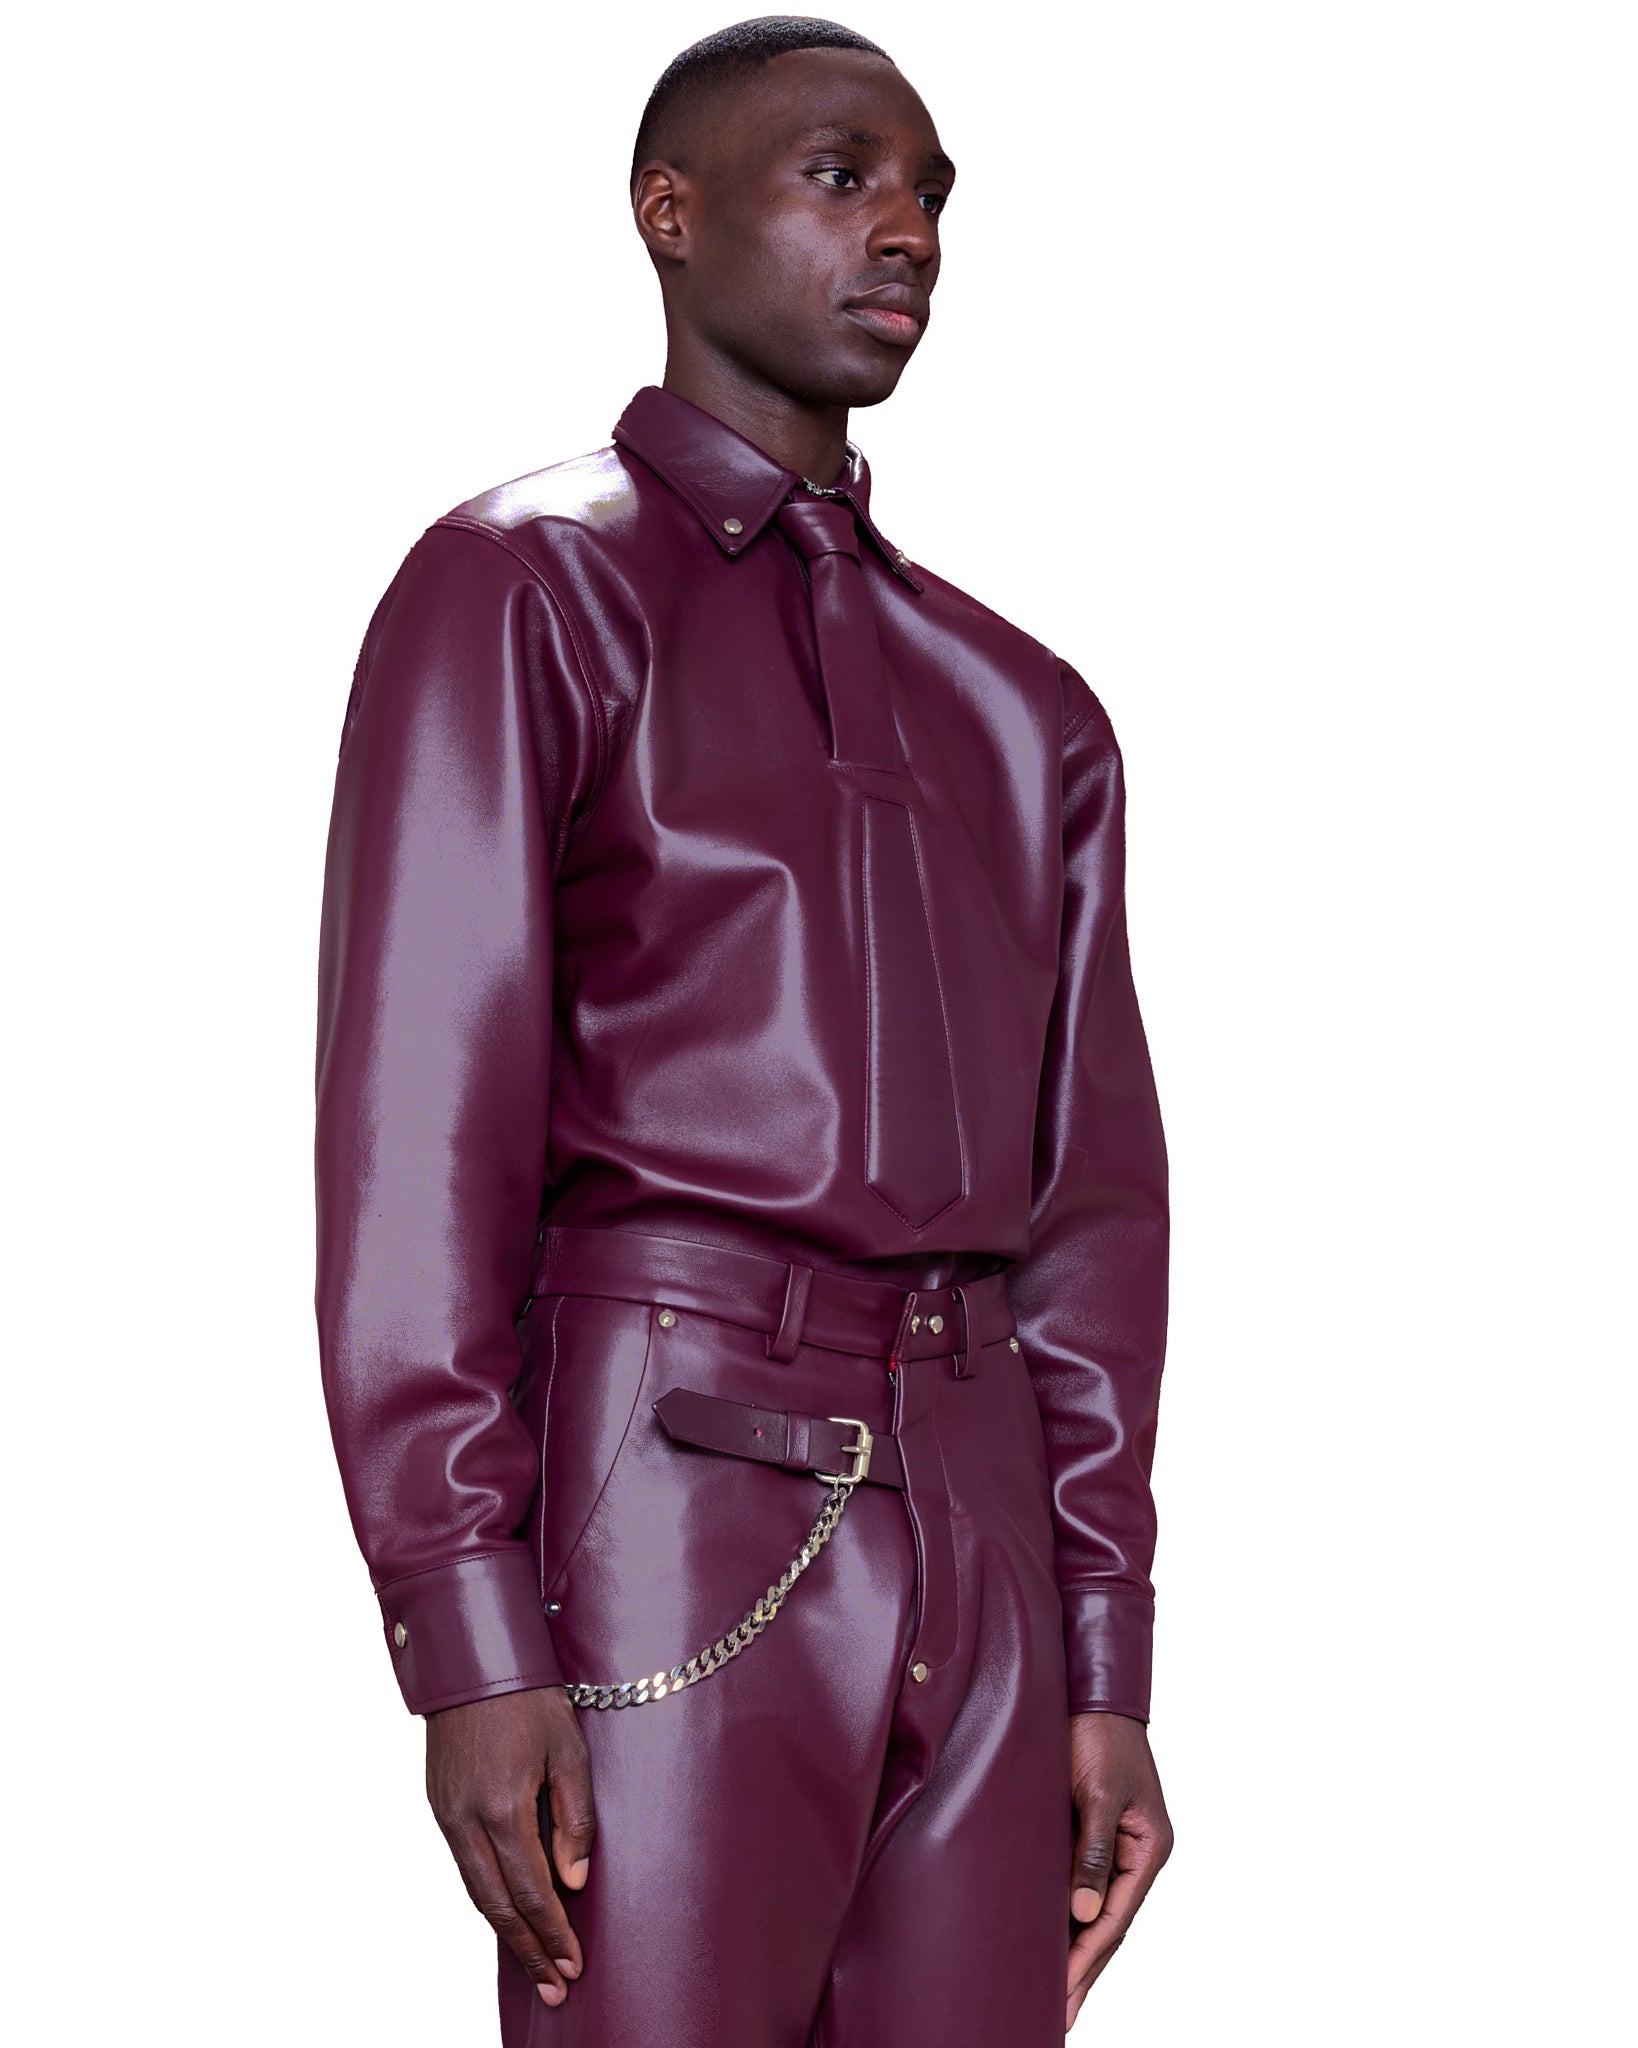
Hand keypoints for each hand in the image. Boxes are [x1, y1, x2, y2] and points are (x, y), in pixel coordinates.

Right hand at [425, 1687, 596, 2007]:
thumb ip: (574, 1818)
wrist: (472, 1660)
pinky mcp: (438, 1804)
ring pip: (476, 1891)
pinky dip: (486, 1897)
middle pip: (498, 1906)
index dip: (553, 1934)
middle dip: (528, 1951)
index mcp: (503, 1808)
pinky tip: (505, 1912)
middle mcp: (466, 1820)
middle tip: (554, 1988)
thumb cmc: (529, 1697)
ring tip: (533, 1963)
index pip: (532, 1892)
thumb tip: (573, 1881)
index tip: (573, 1966)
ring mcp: (446, 1814)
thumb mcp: (569, 1749)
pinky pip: (463, 1865)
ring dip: (505, 1932)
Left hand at [1065, 1711, 1172, 2032]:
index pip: (1115, 1919)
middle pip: (1110, 1926)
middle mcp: (1136, 1856)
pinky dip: (1069, 1917)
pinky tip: (1053, 1939)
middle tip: (1061, 2017)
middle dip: (1086, 1972)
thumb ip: (1094, 1851)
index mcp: (1149, 1850)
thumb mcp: (1099, 1793)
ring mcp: (1117, 1848)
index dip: (1088, 1959)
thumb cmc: (1100, 1737)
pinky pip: (1083, 1887)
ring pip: (1097, 1912)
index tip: (1064, 1995)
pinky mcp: (1093, 1835)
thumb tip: (1085, 1912)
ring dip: (1078, 1951)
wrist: (1092, 1696)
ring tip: (1057, 1995)